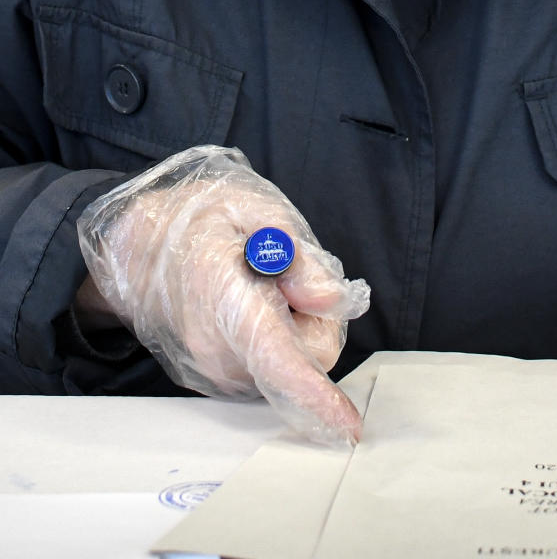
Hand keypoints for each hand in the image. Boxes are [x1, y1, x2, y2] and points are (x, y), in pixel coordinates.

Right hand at [77, 145, 369, 445]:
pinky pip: (275, 367)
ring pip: (295, 364)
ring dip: (299, 327)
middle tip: (289, 274)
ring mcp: (216, 372)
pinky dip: (281, 338)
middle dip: (319, 318)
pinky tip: (252, 305)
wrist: (130, 249)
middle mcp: (218, 352)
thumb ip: (297, 256)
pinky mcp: (220, 379)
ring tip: (262, 285)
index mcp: (225, 303)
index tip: (348, 426)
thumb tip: (328, 300)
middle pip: (309, 358)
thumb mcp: (249, 207)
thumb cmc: (192, 221)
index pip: (278, 360)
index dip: (317, 395)